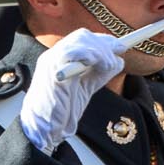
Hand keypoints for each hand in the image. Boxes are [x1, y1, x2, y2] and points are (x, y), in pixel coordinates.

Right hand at [20, 29, 122, 153]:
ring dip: (101, 51)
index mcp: (60, 59)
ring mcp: (51, 61)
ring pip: (80, 41)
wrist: (44, 128)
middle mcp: (53, 56)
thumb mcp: (86, 87)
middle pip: (82, 36)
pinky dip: (90, 55)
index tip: (120, 48)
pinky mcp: (52, 69)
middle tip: (115, 59)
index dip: (104, 41)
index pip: (83, 39)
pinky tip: (99, 66)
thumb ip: (100, 73)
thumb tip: (119, 59)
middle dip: (104, 44)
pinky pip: (73, 52)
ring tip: (107, 66)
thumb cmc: (63, 111)